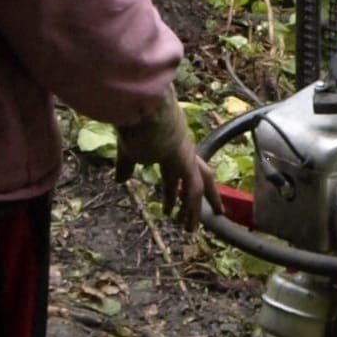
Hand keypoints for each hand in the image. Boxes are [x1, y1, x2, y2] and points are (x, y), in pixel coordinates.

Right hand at [113, 93, 210, 230]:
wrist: (140, 108)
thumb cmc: (133, 123)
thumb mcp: (127, 150)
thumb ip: (125, 166)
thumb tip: (120, 181)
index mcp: (170, 146)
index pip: (177, 171)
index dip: (176, 188)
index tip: (174, 200)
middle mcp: (183, 150)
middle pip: (201, 176)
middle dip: (208, 195)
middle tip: (216, 211)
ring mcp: (186, 155)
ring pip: (198, 186)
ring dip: (193, 209)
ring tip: (189, 229)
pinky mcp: (185, 160)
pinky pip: (193, 188)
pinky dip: (190, 206)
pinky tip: (186, 220)